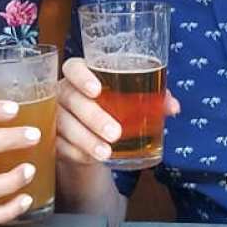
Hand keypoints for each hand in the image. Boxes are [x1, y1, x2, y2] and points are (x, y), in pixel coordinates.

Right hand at [56, 57, 179, 165]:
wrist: (92, 135)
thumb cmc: (113, 108)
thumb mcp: (130, 100)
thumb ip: (151, 98)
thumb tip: (173, 106)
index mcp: (81, 76)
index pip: (73, 67)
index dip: (81, 76)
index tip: (97, 90)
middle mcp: (64, 92)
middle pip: (70, 98)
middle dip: (92, 116)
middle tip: (115, 132)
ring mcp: (55, 116)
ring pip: (64, 125)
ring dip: (86, 139)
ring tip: (106, 152)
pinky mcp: (53, 139)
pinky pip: (61, 145)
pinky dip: (78, 153)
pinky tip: (91, 158)